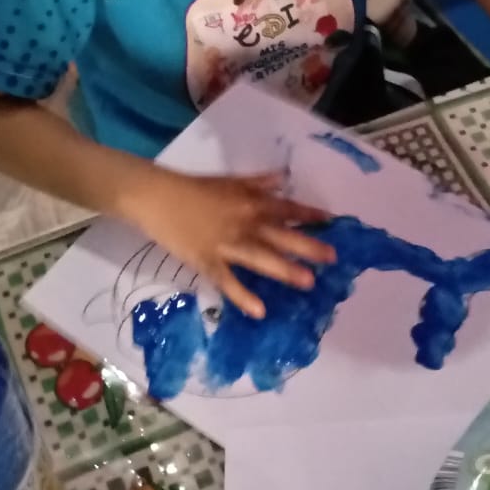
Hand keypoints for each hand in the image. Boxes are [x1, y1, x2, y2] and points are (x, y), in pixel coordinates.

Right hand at [128, 169, 334, 318]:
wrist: (157, 197)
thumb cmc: (194, 187)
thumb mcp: (231, 180)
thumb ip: (259, 182)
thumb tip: (284, 178)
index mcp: (250, 201)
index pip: (286, 208)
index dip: (309, 215)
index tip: (333, 222)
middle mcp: (244, 222)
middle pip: (280, 235)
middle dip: (307, 246)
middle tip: (332, 258)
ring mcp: (226, 244)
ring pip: (260, 258)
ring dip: (285, 270)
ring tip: (308, 282)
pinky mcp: (207, 261)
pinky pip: (228, 281)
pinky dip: (243, 296)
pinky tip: (260, 310)